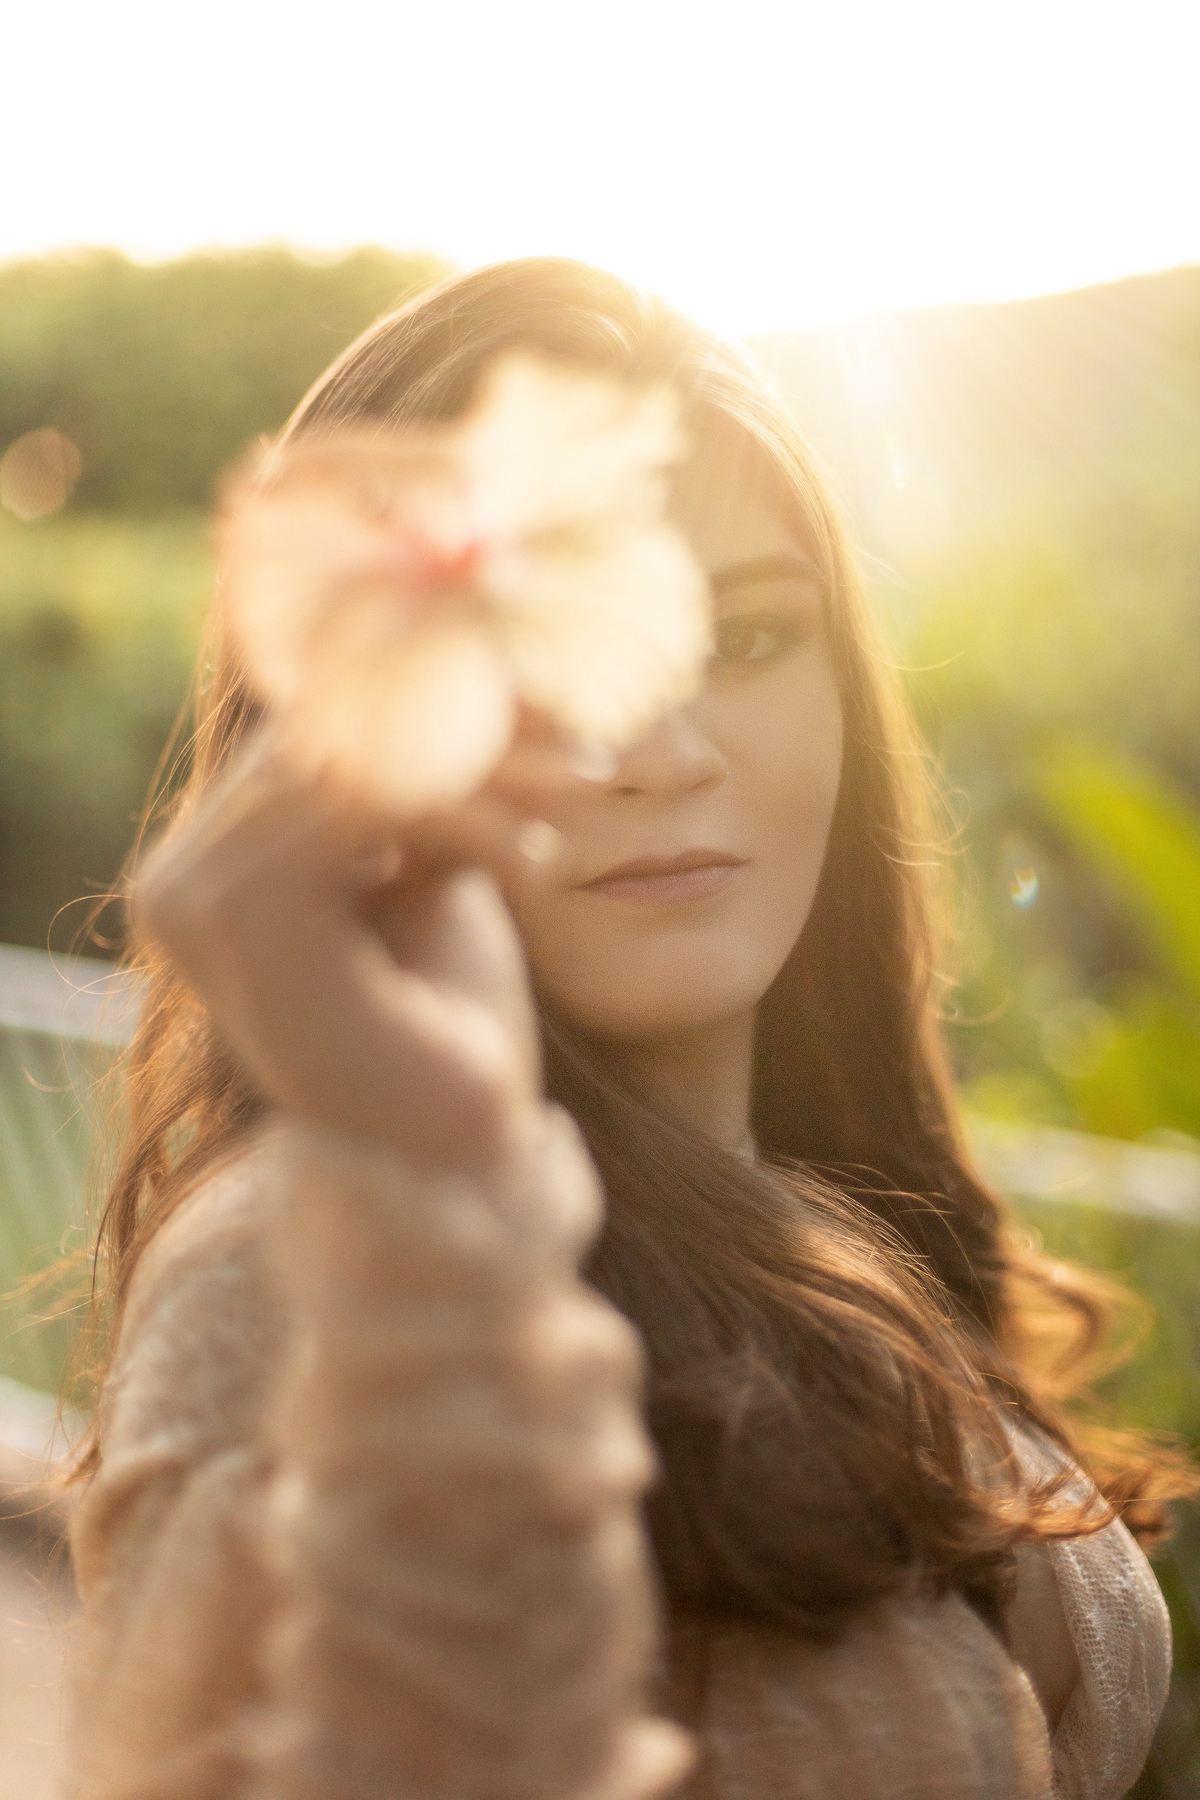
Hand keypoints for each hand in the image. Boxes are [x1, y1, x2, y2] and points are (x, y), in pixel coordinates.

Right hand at [133, 732, 556, 1174]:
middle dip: (477, 732)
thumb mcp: (429, 868)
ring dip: (488, 770)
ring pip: (359, 759)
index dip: (441, 708)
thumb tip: (455, 663)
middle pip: (336, 735)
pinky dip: (467, 818)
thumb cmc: (448, 1018)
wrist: (453, 1157)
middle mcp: (178, 874)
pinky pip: (364, 804)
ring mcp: (194, 897)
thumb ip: (410, 779)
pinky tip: (541, 864)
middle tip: (585, 741)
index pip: (319, 731)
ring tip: (584, 788)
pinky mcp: (237, 916)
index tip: (553, 709)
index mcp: (211, 861)